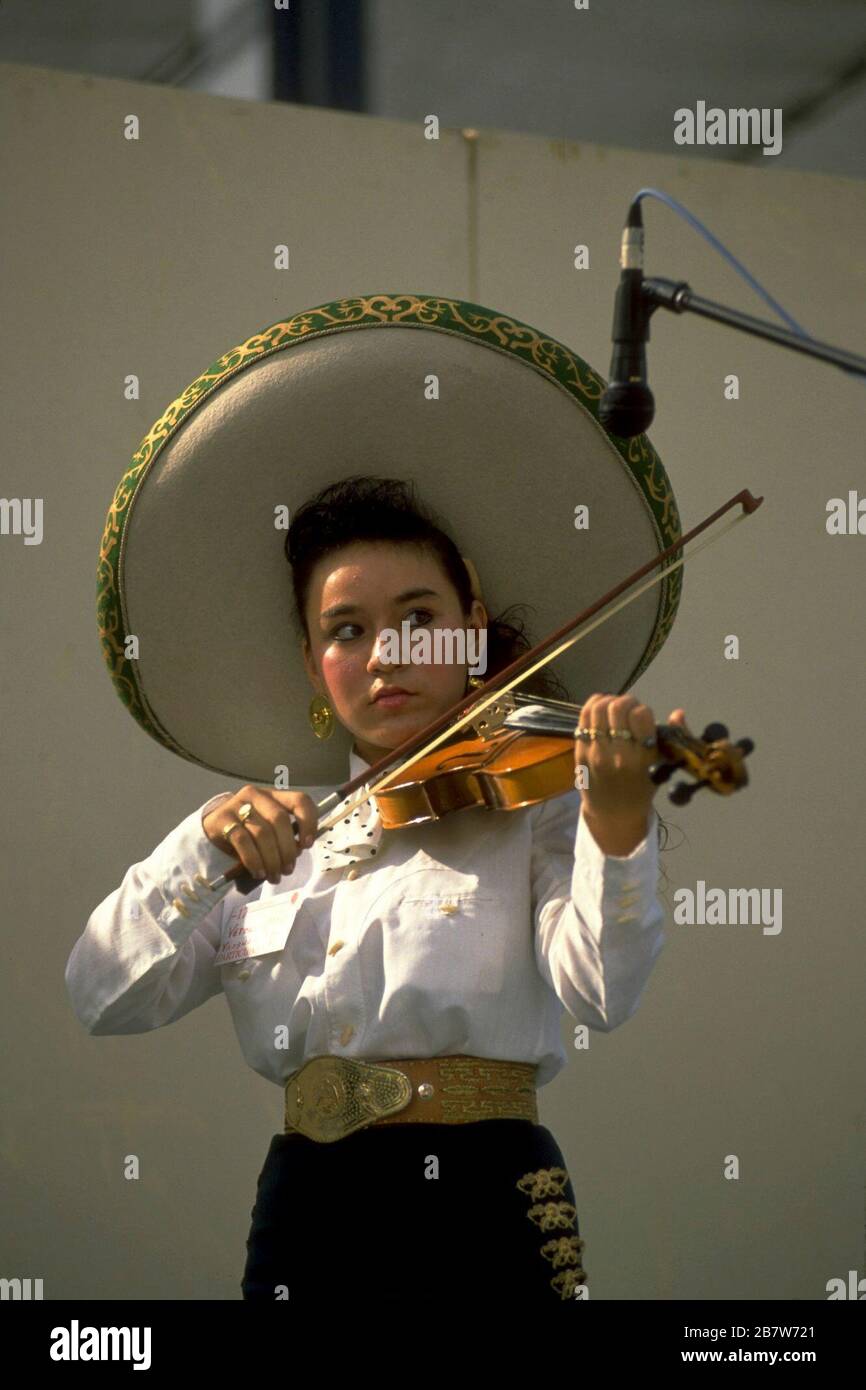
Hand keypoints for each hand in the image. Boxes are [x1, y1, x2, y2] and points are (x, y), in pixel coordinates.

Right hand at [203, 787, 318, 884]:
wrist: (214, 827)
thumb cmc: (249, 830)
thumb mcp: (269, 828)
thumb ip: (285, 836)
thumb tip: (297, 851)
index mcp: (275, 796)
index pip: (299, 800)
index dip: (308, 822)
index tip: (308, 844)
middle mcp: (258, 795)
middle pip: (280, 820)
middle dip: (287, 849)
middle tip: (288, 870)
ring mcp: (238, 805)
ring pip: (262, 833)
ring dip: (271, 859)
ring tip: (274, 876)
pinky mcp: (223, 819)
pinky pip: (243, 841)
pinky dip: (254, 860)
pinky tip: (258, 872)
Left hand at [575, 694, 688, 854]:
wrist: (611, 815)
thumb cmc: (640, 791)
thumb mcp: (659, 768)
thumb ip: (668, 740)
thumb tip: (679, 713)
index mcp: (640, 759)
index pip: (641, 716)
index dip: (643, 711)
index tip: (643, 718)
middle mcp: (616, 754)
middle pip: (618, 708)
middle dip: (627, 701)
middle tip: (630, 709)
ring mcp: (594, 752)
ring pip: (598, 708)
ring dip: (609, 701)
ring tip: (615, 709)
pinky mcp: (579, 751)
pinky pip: (583, 717)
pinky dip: (594, 706)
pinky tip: (602, 710)